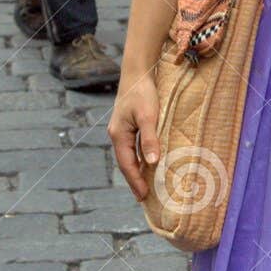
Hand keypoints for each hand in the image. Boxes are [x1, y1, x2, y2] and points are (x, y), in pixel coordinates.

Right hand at [109, 71, 162, 201]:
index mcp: (119, 135)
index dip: (135, 181)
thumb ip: (150, 138)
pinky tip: (147, 164)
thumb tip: (152, 162)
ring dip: (136, 171)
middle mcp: (117, 135)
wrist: (137, 73)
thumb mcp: (148, 116)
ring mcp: (121, 131)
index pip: (127, 164)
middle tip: (144, 198)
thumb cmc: (142, 93)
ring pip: (128, 156)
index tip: (143, 196)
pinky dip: (139, 159)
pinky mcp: (128, 126)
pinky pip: (133, 148)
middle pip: (125, 163)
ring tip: (145, 186)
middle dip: (134, 180)